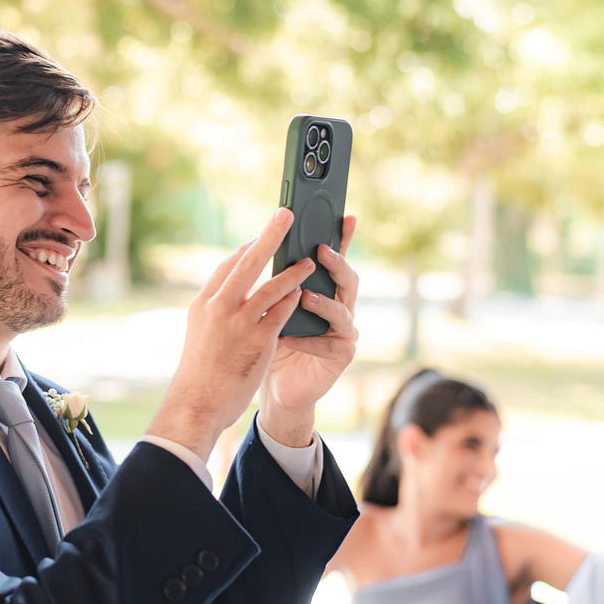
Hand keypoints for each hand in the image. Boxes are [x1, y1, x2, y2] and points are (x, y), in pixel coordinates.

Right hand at [148, 208, 313, 462]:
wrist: (198, 402)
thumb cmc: (200, 371)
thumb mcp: (200, 333)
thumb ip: (216, 310)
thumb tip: (233, 293)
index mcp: (203, 303)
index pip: (228, 266)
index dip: (247, 249)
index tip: (261, 237)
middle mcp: (219, 307)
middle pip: (248, 262)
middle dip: (270, 236)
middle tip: (286, 214)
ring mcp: (239, 323)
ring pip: (272, 286)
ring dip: (293, 271)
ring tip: (310, 261)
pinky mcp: (258, 340)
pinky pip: (282, 312)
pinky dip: (294, 300)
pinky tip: (305, 294)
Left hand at [259, 215, 358, 446]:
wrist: (275, 388)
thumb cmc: (270, 344)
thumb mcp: (267, 309)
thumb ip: (271, 284)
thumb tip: (256, 246)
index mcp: (323, 291)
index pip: (334, 260)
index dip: (343, 238)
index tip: (346, 215)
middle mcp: (339, 308)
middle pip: (347, 279)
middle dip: (337, 263)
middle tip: (321, 251)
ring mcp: (343, 332)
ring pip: (344, 311)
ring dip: (324, 303)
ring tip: (305, 296)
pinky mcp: (341, 356)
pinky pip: (330, 344)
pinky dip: (308, 339)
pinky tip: (288, 336)